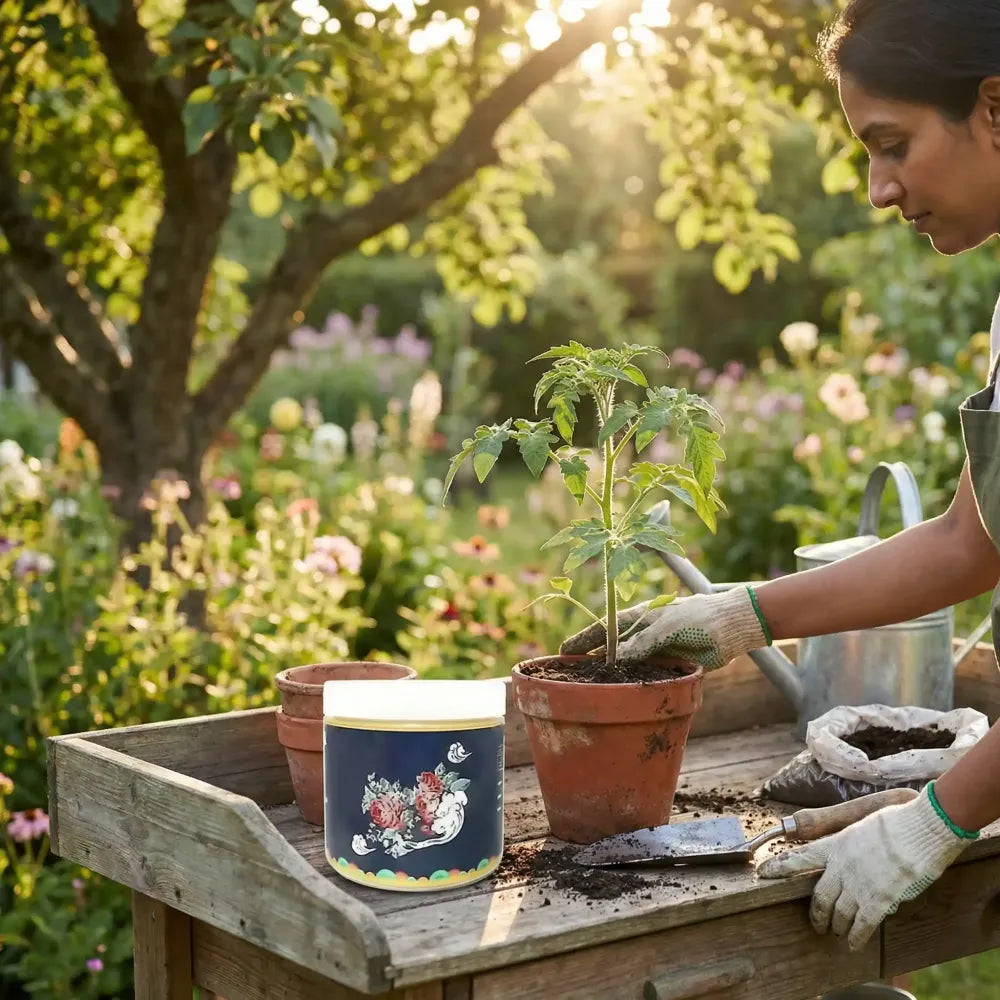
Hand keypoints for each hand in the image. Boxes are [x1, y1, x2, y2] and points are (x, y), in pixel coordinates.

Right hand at [558, 585, 768, 669]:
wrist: (734, 626)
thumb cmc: (700, 618)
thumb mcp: (668, 627)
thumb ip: (643, 643)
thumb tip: (615, 659)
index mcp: (639, 617)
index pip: (604, 628)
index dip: (583, 640)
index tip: (563, 651)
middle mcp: (643, 634)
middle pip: (610, 648)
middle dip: (589, 659)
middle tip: (568, 674)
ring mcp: (655, 651)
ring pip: (626, 665)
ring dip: (610, 675)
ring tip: (588, 687)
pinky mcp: (670, 665)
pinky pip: (645, 676)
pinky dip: (632, 684)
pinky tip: (621, 693)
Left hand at [757, 785, 973, 950]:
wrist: (921, 827)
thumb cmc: (896, 821)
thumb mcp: (861, 823)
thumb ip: (849, 842)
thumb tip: (848, 858)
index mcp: (835, 844)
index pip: (798, 857)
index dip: (779, 868)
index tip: (763, 873)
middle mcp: (841, 866)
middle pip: (819, 897)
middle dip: (816, 914)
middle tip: (817, 924)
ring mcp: (858, 884)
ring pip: (838, 914)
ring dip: (836, 926)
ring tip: (838, 933)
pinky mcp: (879, 899)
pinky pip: (861, 925)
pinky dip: (856, 936)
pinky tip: (854, 943)